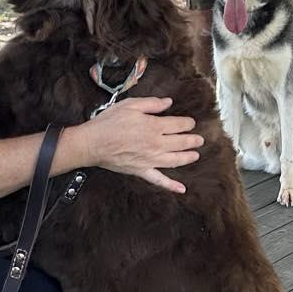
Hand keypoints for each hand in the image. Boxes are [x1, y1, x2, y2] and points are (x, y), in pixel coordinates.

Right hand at [64, 95, 202, 193]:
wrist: (92, 143)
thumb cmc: (109, 122)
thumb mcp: (130, 105)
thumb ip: (152, 104)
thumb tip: (168, 102)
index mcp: (154, 126)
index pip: (178, 124)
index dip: (187, 123)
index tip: (190, 122)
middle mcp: (156, 144)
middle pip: (181, 142)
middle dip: (192, 140)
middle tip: (199, 140)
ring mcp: (150, 160)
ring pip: (175, 160)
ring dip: (188, 158)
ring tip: (195, 155)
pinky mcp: (141, 171)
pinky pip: (159, 180)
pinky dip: (171, 185)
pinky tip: (181, 189)